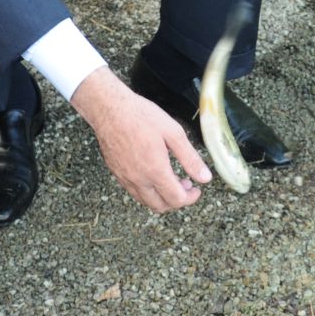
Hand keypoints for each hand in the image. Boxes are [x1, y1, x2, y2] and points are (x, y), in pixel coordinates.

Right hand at [72, 67, 211, 212]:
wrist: (109, 109)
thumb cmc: (140, 116)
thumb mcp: (173, 133)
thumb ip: (190, 158)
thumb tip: (205, 177)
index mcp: (155, 170)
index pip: (176, 199)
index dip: (190, 198)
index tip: (196, 189)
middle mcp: (138, 179)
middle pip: (160, 206)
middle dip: (177, 200)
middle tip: (185, 184)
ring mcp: (125, 178)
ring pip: (146, 201)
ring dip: (161, 197)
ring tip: (170, 179)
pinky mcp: (116, 173)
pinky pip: (133, 191)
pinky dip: (147, 190)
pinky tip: (152, 173)